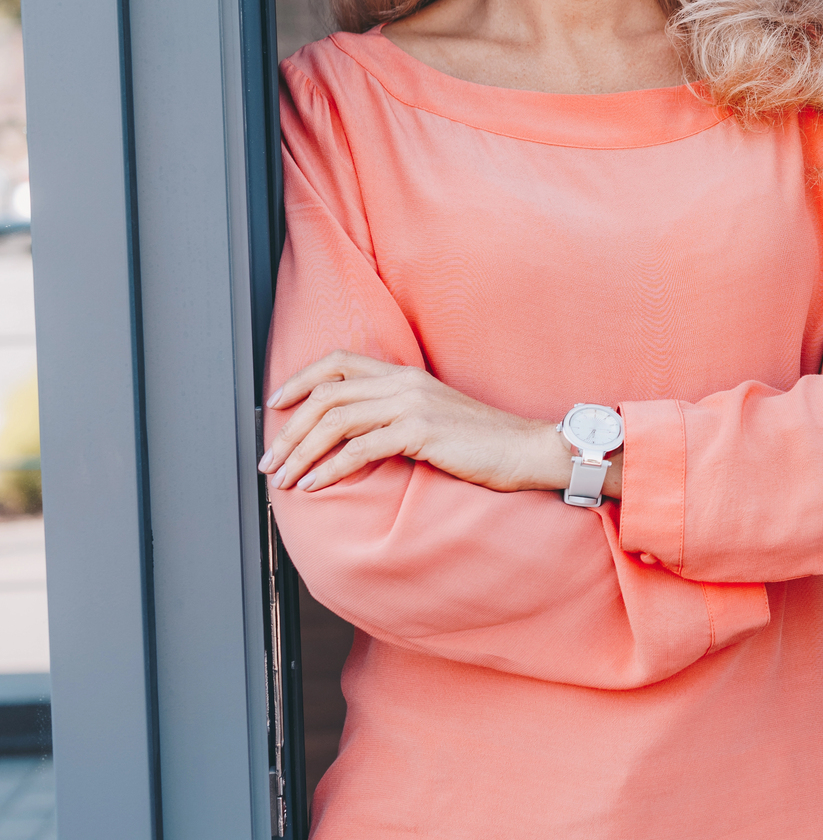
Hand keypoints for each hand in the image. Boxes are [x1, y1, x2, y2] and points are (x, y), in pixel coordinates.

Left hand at [259, 351, 584, 496]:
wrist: (526, 449)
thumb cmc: (482, 443)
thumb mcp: (434, 418)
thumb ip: (396, 416)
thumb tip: (352, 437)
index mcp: (405, 376)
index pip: (338, 363)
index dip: (299, 381)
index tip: (274, 407)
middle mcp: (404, 383)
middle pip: (327, 395)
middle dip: (289, 430)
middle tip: (270, 461)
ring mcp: (413, 404)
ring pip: (336, 420)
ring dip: (301, 452)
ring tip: (284, 479)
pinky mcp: (421, 431)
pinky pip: (360, 448)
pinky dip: (330, 469)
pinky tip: (316, 486)